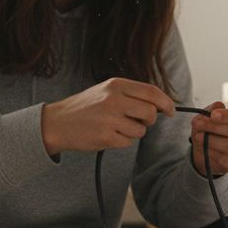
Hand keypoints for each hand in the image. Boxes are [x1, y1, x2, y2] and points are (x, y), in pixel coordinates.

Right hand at [42, 78, 174, 154]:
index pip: (151, 92)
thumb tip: (159, 104)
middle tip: (139, 121)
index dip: (166, 102)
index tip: (170, 110)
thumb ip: (131, 94)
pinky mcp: (106, 137)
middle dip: (149, 120)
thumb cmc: (85, 107)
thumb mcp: (106, 91)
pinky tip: (108, 135)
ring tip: (115, 127)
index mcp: (116, 85)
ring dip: (133, 132)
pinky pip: (128, 142)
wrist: (57, 122)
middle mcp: (114, 100)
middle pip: (150, 112)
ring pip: (141, 130)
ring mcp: (110, 119)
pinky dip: (122, 141)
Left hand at [189, 101, 227, 176]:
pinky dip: (211, 152)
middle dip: (215, 127)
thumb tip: (217, 106)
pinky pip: (225, 159)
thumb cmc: (212, 128)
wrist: (207, 149)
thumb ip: (212, 109)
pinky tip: (203, 147)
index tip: (213, 115)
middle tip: (198, 124)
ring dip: (211, 140)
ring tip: (197, 136)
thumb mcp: (209, 115)